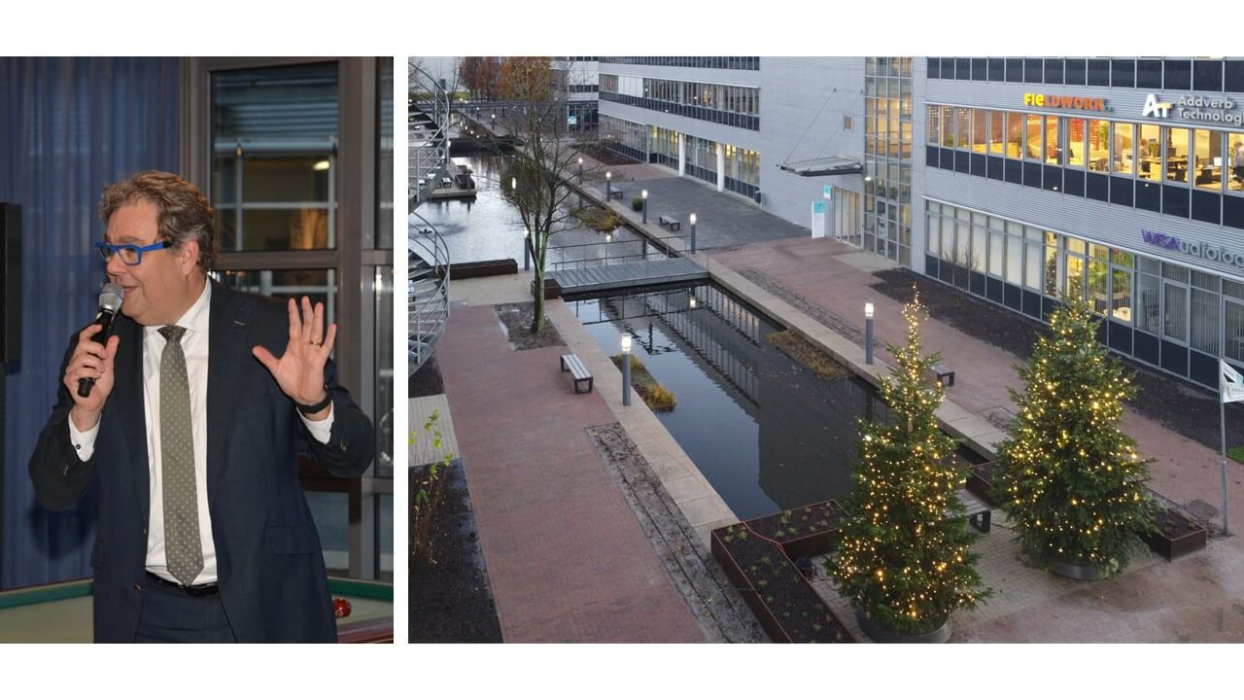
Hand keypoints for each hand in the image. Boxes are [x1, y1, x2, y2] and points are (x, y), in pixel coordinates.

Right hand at [63, 323, 119, 430]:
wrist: (96, 402)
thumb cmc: (100, 386)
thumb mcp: (109, 366)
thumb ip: (110, 352)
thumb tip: (114, 338)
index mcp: (84, 356)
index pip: (83, 339)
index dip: (89, 331)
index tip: (98, 326)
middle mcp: (75, 361)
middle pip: (82, 345)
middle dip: (97, 349)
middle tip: (105, 357)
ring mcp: (71, 370)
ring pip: (83, 358)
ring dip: (96, 364)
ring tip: (100, 372)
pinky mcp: (69, 379)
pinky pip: (80, 370)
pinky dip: (91, 373)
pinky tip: (95, 378)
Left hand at [252, 297, 336, 416]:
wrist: (302, 396)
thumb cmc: (292, 382)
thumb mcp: (276, 368)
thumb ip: (267, 358)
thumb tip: (254, 349)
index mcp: (294, 346)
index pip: (294, 326)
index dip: (293, 314)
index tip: (292, 301)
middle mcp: (305, 346)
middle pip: (306, 325)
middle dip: (306, 312)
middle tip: (306, 298)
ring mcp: (313, 351)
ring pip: (316, 331)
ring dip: (318, 319)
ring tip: (319, 306)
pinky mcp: (320, 360)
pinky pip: (326, 346)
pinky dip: (330, 336)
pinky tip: (332, 326)